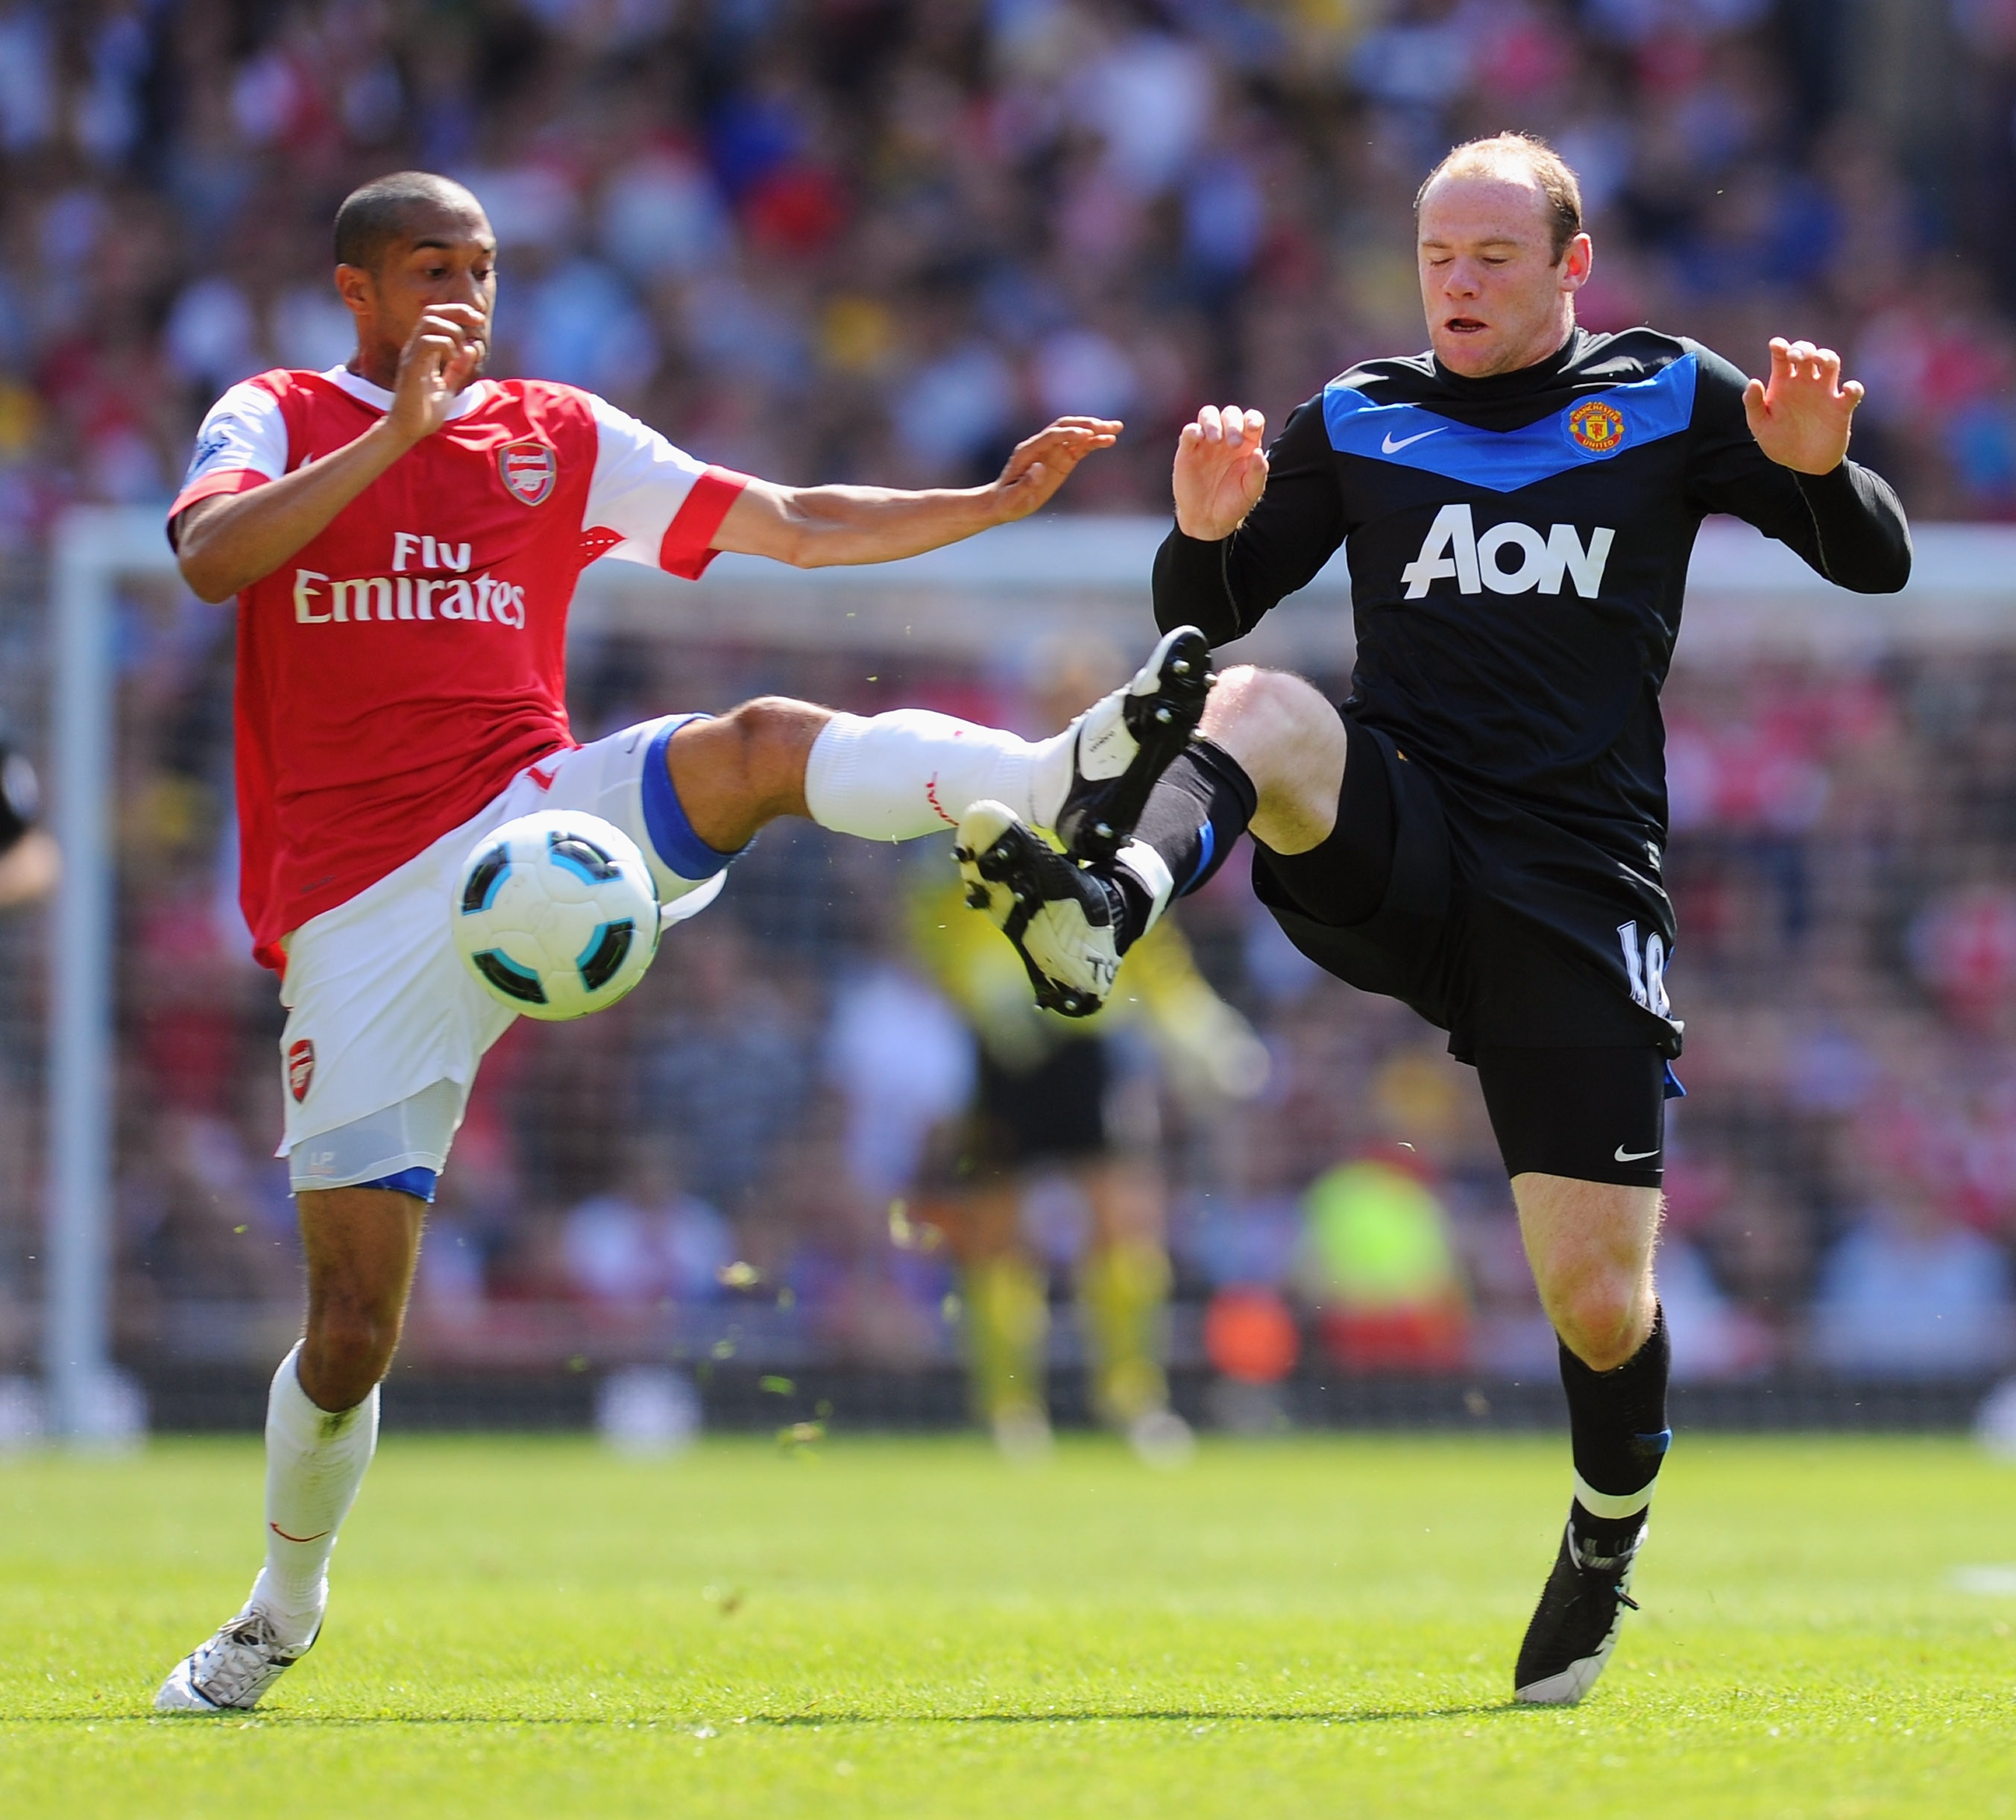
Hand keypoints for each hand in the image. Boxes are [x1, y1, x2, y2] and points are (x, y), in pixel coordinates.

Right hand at [387, 304, 486, 447]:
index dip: (457, 312)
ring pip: (429, 322)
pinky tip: (454, 360)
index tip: (478, 319)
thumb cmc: (424, 412)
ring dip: (452, 331)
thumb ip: (458, 369)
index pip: (436, 317)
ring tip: (460, 352)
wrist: (408, 430)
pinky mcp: (411, 367)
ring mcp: (411, 356)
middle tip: (477, 320)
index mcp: (422, 351)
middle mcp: (414, 348)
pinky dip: (446, 345)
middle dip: (458, 311)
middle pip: (431, 312)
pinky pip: (427, 342)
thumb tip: (472, 349)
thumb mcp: (448, 387)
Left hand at [987, 417, 1121, 520]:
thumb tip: (1040, 468)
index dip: (1069, 434)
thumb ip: (1026, 483)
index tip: (1087, 435)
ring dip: (1095, 431)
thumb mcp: (1013, 498)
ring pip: (1075, 435)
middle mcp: (1041, 447)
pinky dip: (1093, 444)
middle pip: (1066, 427)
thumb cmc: (1006, 502)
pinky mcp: (1061, 461)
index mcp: (1028, 451)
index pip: (1051, 436)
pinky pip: (1079, 449)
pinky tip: (1109, 441)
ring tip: (1116, 428)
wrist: (1002, 503)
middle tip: (1108, 426)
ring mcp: (1052, 452)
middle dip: (1087, 425)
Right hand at [1173, 405, 1267, 539]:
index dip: (1252, 419)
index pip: (1251, 420)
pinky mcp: (1188, 450)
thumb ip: (1258, 472)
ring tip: (1215, 439)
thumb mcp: (1251, 492)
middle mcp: (1226, 438)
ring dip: (1212, 422)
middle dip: (1233, 423)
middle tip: (1234, 443)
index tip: (1252, 429)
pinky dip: (1193, 430)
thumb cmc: (1233, 504)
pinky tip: (1199, 438)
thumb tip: (1258, 452)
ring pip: (1208, 414)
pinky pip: (1189, 431)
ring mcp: (1206, 442)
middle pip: (1230, 414)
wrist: (1208, 520)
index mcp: (1247, 444)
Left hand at [1743, 338, 1863, 474]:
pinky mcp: (1841, 408)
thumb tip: (1753, 381)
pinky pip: (1853, 392)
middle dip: (1803, 348)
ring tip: (1819, 360)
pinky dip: (1854, 388)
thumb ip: (1754, 404)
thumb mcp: (1760, 426)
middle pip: (1808, 353)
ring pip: (1831, 363)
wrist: (1801, 464)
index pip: (1782, 357)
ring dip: (1827, 356)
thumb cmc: (1778, 441)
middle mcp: (1805, 383)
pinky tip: (1847, 390)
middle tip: (1796, 356)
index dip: (1780, 346)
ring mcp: (1824, 393)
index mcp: (1783, 383)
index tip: (1776, 345)